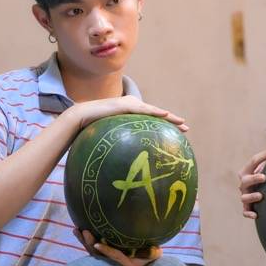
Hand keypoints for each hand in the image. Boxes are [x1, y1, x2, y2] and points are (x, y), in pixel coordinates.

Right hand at [69, 96, 186, 131]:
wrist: (80, 118)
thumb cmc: (92, 129)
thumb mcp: (111, 136)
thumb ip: (120, 142)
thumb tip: (125, 161)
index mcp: (130, 113)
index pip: (151, 119)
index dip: (165, 125)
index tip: (177, 133)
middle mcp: (132, 106)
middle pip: (156, 114)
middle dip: (172, 121)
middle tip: (186, 129)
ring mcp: (129, 104)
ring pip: (154, 111)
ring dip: (169, 117)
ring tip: (181, 123)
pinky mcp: (124, 105)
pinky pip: (143, 109)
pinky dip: (155, 112)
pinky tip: (165, 115)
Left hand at [74, 228, 159, 265]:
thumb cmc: (147, 259)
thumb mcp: (151, 257)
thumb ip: (153, 254)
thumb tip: (158, 250)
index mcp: (124, 264)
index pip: (115, 256)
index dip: (107, 251)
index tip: (98, 244)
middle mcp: (112, 264)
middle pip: (99, 254)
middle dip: (90, 243)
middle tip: (84, 231)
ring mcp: (105, 260)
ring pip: (92, 251)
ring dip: (84, 240)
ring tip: (76, 229)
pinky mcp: (100, 256)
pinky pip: (90, 248)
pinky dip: (83, 239)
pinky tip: (76, 229)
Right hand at [238, 143, 265, 218]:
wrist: (260, 194)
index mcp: (248, 170)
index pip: (254, 160)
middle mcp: (244, 183)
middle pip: (245, 180)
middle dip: (254, 178)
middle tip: (264, 177)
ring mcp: (245, 196)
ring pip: (244, 197)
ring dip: (251, 196)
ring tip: (261, 196)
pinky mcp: (247, 208)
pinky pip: (245, 212)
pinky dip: (249, 213)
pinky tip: (256, 215)